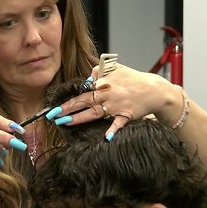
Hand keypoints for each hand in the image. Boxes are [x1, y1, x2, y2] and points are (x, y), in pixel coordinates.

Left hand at [48, 64, 179, 138]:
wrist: (154, 89)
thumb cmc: (134, 79)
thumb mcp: (118, 68)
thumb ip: (102, 69)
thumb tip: (90, 72)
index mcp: (103, 83)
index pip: (82, 92)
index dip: (68, 100)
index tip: (54, 107)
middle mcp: (106, 94)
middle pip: (83, 102)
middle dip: (67, 109)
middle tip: (52, 116)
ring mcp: (115, 106)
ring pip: (94, 112)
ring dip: (79, 118)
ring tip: (65, 123)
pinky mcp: (126, 115)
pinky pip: (118, 124)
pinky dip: (113, 130)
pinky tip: (106, 138)